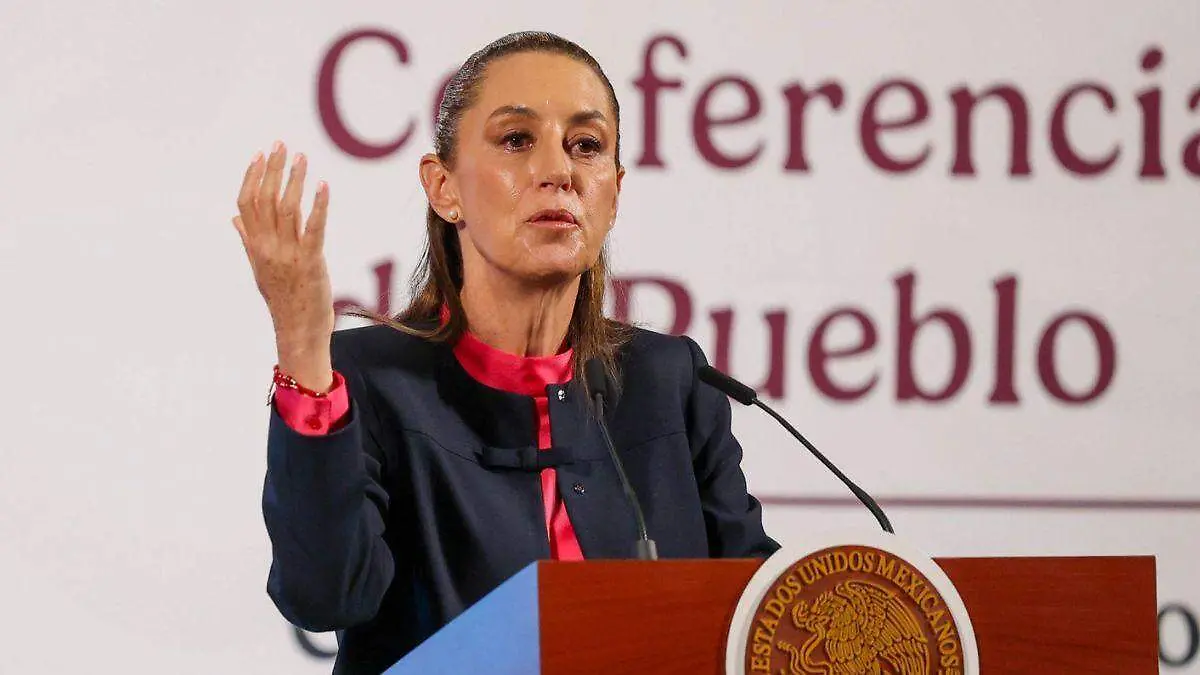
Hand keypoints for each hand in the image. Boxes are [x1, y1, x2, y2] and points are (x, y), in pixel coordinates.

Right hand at [233, 141, 334, 391]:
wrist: (297, 329)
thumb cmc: (282, 298)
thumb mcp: (259, 268)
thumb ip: (248, 240)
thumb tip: (234, 218)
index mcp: (254, 246)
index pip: (246, 202)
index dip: (252, 176)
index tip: (260, 154)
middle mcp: (267, 247)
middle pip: (265, 199)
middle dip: (272, 169)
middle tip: (281, 145)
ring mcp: (289, 254)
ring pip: (287, 208)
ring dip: (294, 179)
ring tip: (301, 158)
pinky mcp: (311, 261)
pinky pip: (314, 227)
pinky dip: (318, 205)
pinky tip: (322, 185)